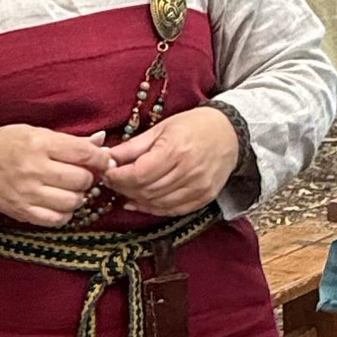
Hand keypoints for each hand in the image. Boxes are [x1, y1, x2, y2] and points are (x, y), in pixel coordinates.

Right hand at [0, 122, 112, 228]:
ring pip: (73, 202)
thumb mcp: (37, 132)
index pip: (83, 153)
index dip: (101, 159)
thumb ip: (70, 140)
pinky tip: (58, 203)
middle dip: (87, 177)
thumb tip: (102, 142)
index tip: (103, 161)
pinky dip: (64, 213)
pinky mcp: (22, 211)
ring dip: (77, 196)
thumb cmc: (7, 144)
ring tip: (69, 189)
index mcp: (39, 143)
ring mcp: (27, 193)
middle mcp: (33, 168)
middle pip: (81, 179)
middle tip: (81, 174)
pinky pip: (57, 219)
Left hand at [101, 107, 240, 215]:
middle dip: (124, 188)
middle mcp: (188, 171)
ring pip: (157, 203)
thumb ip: (133, 146)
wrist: (230, 133)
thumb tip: (107, 157)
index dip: (118, 177)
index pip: (139, 173)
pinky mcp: (203, 198)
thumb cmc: (193, 126)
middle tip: (112, 182)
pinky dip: (153, 208)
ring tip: (125, 191)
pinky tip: (141, 202)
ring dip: (136, 199)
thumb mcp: (161, 128)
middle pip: (146, 190)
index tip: (107, 173)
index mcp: (175, 150)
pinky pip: (172, 210)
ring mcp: (198, 187)